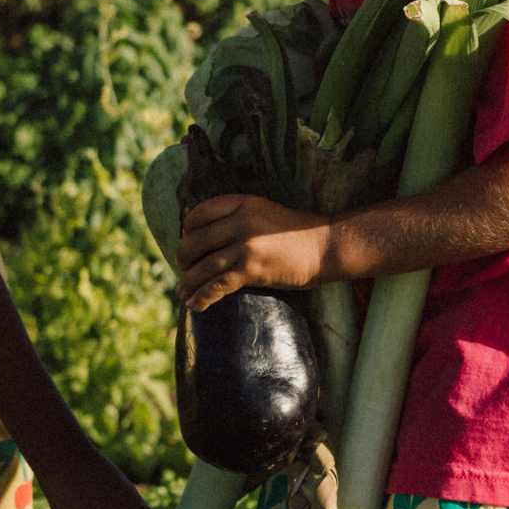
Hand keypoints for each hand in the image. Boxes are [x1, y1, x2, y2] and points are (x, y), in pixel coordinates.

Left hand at [176, 194, 331, 310]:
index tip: (187, 240)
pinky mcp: (252, 269)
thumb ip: (240, 217)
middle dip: (183, 258)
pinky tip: (194, 305)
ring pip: (202, 266)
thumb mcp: (265, 212)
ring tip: (182, 292)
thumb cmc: (298, 233)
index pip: (200, 213)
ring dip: (188, 282)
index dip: (188, 229)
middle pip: (195, 241)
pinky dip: (202, 297)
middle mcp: (240, 221)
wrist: (327, 247)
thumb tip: (211, 236)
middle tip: (182, 267)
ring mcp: (245, 245)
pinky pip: (217, 285)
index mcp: (242, 203)